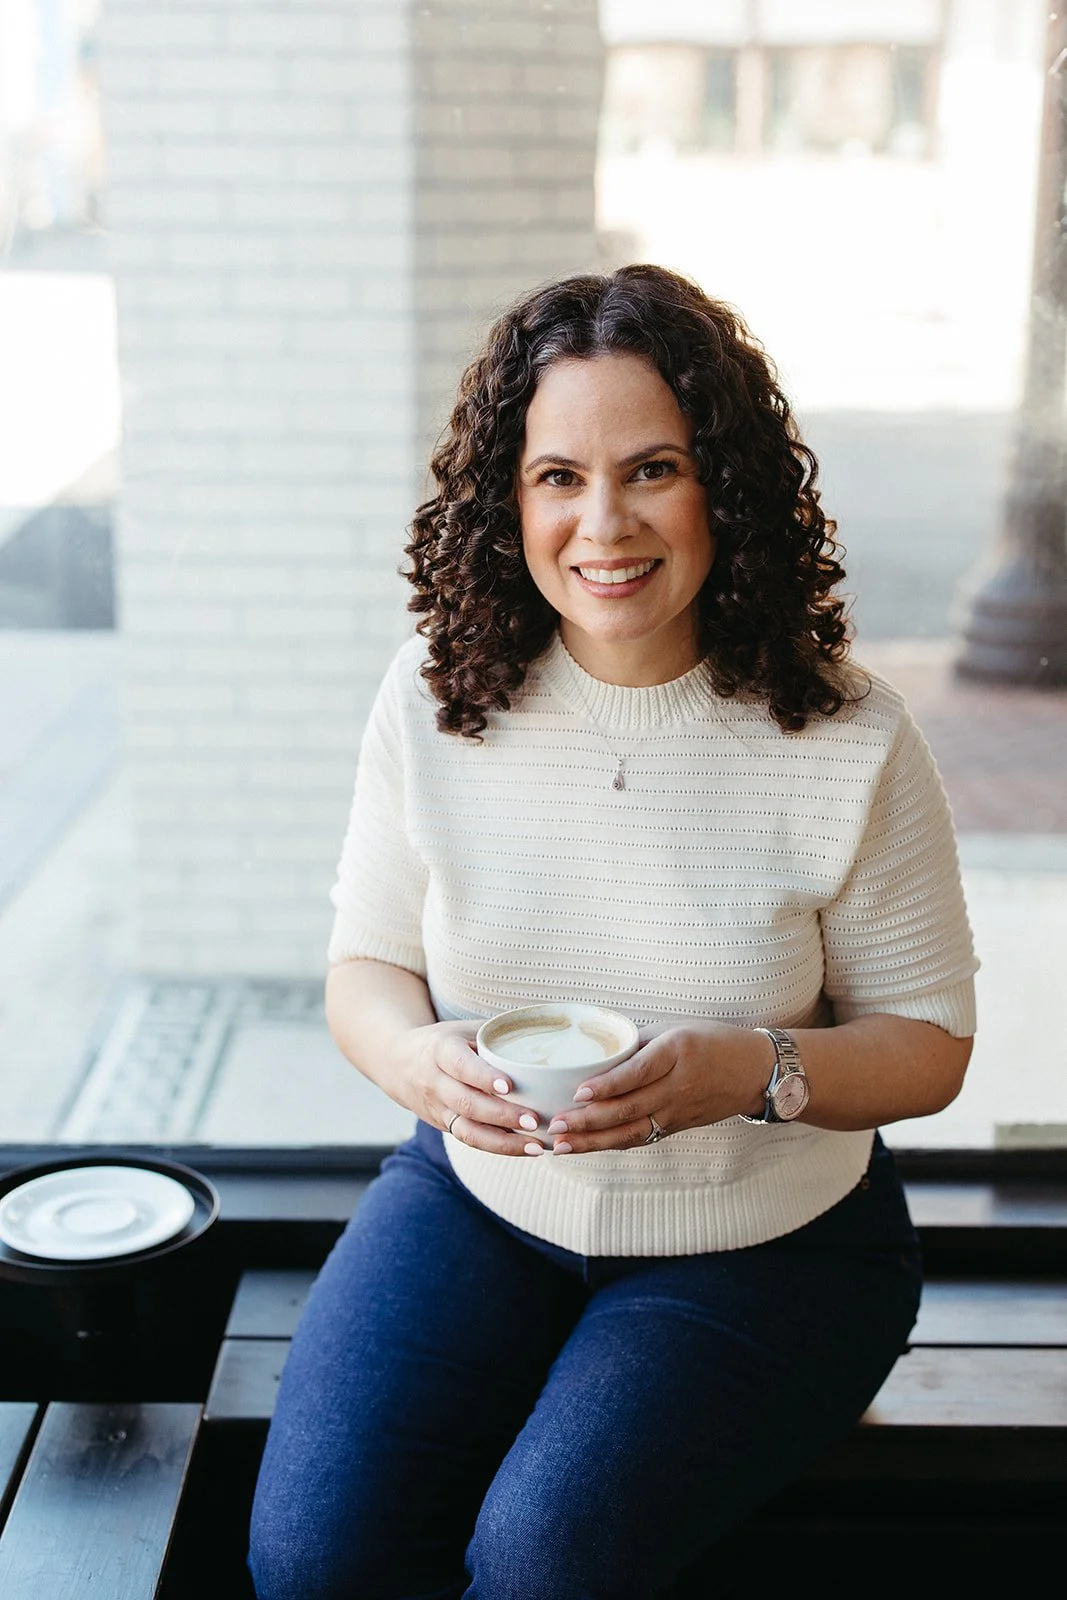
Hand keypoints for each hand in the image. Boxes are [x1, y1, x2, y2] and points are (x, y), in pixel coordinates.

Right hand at [399, 1020, 550, 1156]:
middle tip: (535, 1120)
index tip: (509, 1085)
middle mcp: (435, 1082)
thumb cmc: (445, 1042)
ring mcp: (438, 1108)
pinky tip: (526, 1148)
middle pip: (467, 1103)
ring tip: (536, 1146)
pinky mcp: (444, 1126)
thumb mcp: (463, 1029)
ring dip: (504, 1142)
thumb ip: (496, 1034)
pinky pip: (471, 1140)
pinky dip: (499, 1147)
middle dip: (502, 1115)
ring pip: (468, 1131)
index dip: (483, 1077)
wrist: (399, 1063)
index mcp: (441, 1050)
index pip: (461, 1065)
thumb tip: (545, 1031)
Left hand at [539, 1021, 772, 1153]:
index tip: (578, 1092)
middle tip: (555, 1126)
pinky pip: (640, 1137)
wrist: (756, 1072)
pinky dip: (611, 1144)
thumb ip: (638, 1042)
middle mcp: (677, 1086)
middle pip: (628, 1108)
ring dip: (593, 1141)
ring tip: (561, 1145)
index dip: (607, 1085)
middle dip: (588, 1121)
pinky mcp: (677, 1127)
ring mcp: (678, 1112)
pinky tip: (585, 1147)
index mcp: (677, 1053)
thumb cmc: (714, 1042)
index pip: (637, 1073)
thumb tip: (596, 1052)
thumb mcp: (677, 1029)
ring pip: (630, 1131)